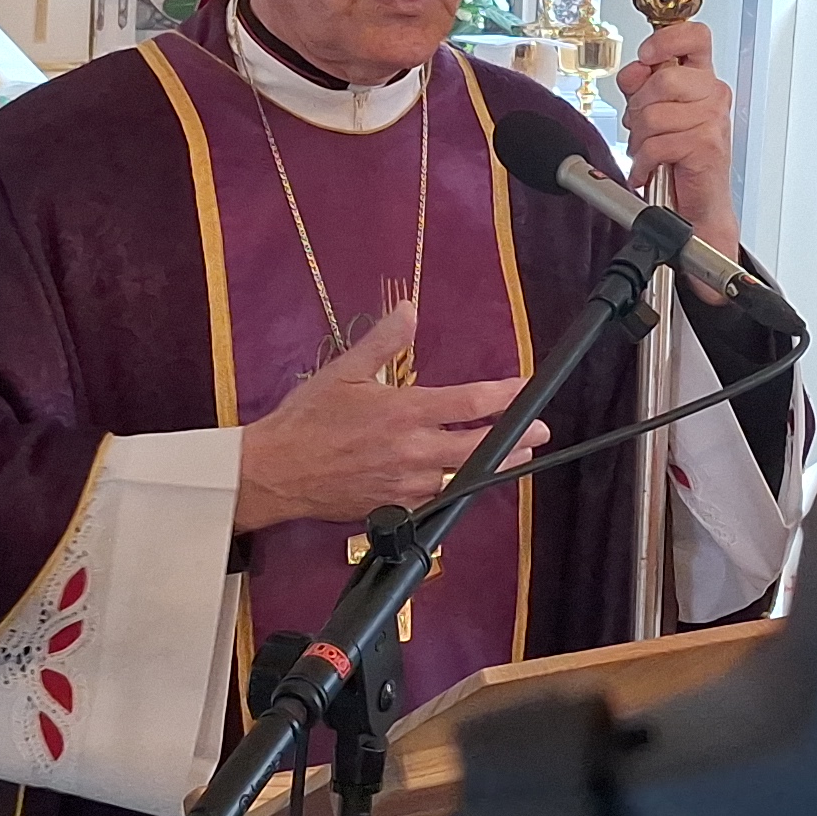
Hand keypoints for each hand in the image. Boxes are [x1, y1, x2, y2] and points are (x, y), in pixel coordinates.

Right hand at [229, 305, 544, 531]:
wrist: (275, 472)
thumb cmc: (307, 418)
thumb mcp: (343, 370)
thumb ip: (382, 340)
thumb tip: (410, 309)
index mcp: (404, 412)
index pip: (470, 402)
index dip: (506, 395)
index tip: (526, 387)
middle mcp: (413, 450)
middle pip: (480, 447)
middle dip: (516, 439)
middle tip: (540, 432)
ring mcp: (406, 483)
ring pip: (462, 476)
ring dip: (490, 465)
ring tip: (514, 456)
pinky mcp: (395, 506)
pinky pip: (437, 497)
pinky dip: (455, 485)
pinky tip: (464, 478)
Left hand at [613, 19, 737, 274]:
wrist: (697, 207)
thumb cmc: (678, 160)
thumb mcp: (652, 113)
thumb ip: (640, 86)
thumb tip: (633, 71)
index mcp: (702, 79)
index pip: (694, 36)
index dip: (666, 39)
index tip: (647, 55)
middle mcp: (713, 94)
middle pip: (663, 79)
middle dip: (639, 107)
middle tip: (643, 127)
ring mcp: (713, 119)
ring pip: (654, 113)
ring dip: (640, 139)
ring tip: (649, 151)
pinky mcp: (706, 145)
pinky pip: (656, 143)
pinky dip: (644, 162)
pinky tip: (651, 168)